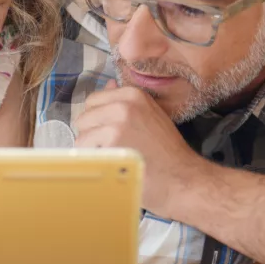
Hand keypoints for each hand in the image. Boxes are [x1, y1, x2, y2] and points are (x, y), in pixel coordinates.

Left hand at [73, 80, 205, 214]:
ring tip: (114, 159)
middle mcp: (123, 105)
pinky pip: (84, 153)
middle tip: (113, 150)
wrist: (183, 179)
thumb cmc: (167, 152)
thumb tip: (108, 84)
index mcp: (132, 95)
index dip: (97, 120)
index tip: (110, 134)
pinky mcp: (111, 145)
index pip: (93, 101)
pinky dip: (93, 163)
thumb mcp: (150, 116)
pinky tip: (112, 167)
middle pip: (84, 118)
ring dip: (92, 151)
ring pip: (81, 136)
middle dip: (92, 135)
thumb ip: (127, 102)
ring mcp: (116, 124)